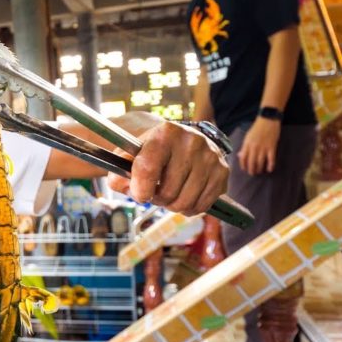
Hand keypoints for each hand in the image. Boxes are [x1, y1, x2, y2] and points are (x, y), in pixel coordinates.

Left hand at [108, 122, 228, 215]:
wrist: (176, 142)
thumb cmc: (148, 152)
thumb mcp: (128, 157)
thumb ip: (119, 174)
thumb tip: (125, 187)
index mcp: (165, 133)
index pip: (147, 169)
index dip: (140, 190)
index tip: (139, 194)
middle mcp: (192, 141)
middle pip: (168, 192)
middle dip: (156, 199)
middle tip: (154, 192)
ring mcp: (210, 156)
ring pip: (185, 202)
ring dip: (172, 205)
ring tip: (168, 193)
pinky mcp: (223, 171)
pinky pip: (202, 206)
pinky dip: (189, 208)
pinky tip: (184, 195)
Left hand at [237, 118, 280, 174]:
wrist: (267, 119)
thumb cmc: (257, 128)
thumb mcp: (248, 137)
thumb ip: (244, 147)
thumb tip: (240, 155)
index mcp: (247, 144)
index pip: (243, 158)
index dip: (243, 165)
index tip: (245, 169)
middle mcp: (254, 147)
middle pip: (251, 162)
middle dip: (251, 170)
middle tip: (253, 173)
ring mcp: (263, 147)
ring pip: (260, 162)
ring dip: (260, 169)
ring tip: (260, 172)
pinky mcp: (272, 147)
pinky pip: (271, 159)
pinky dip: (270, 165)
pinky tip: (269, 170)